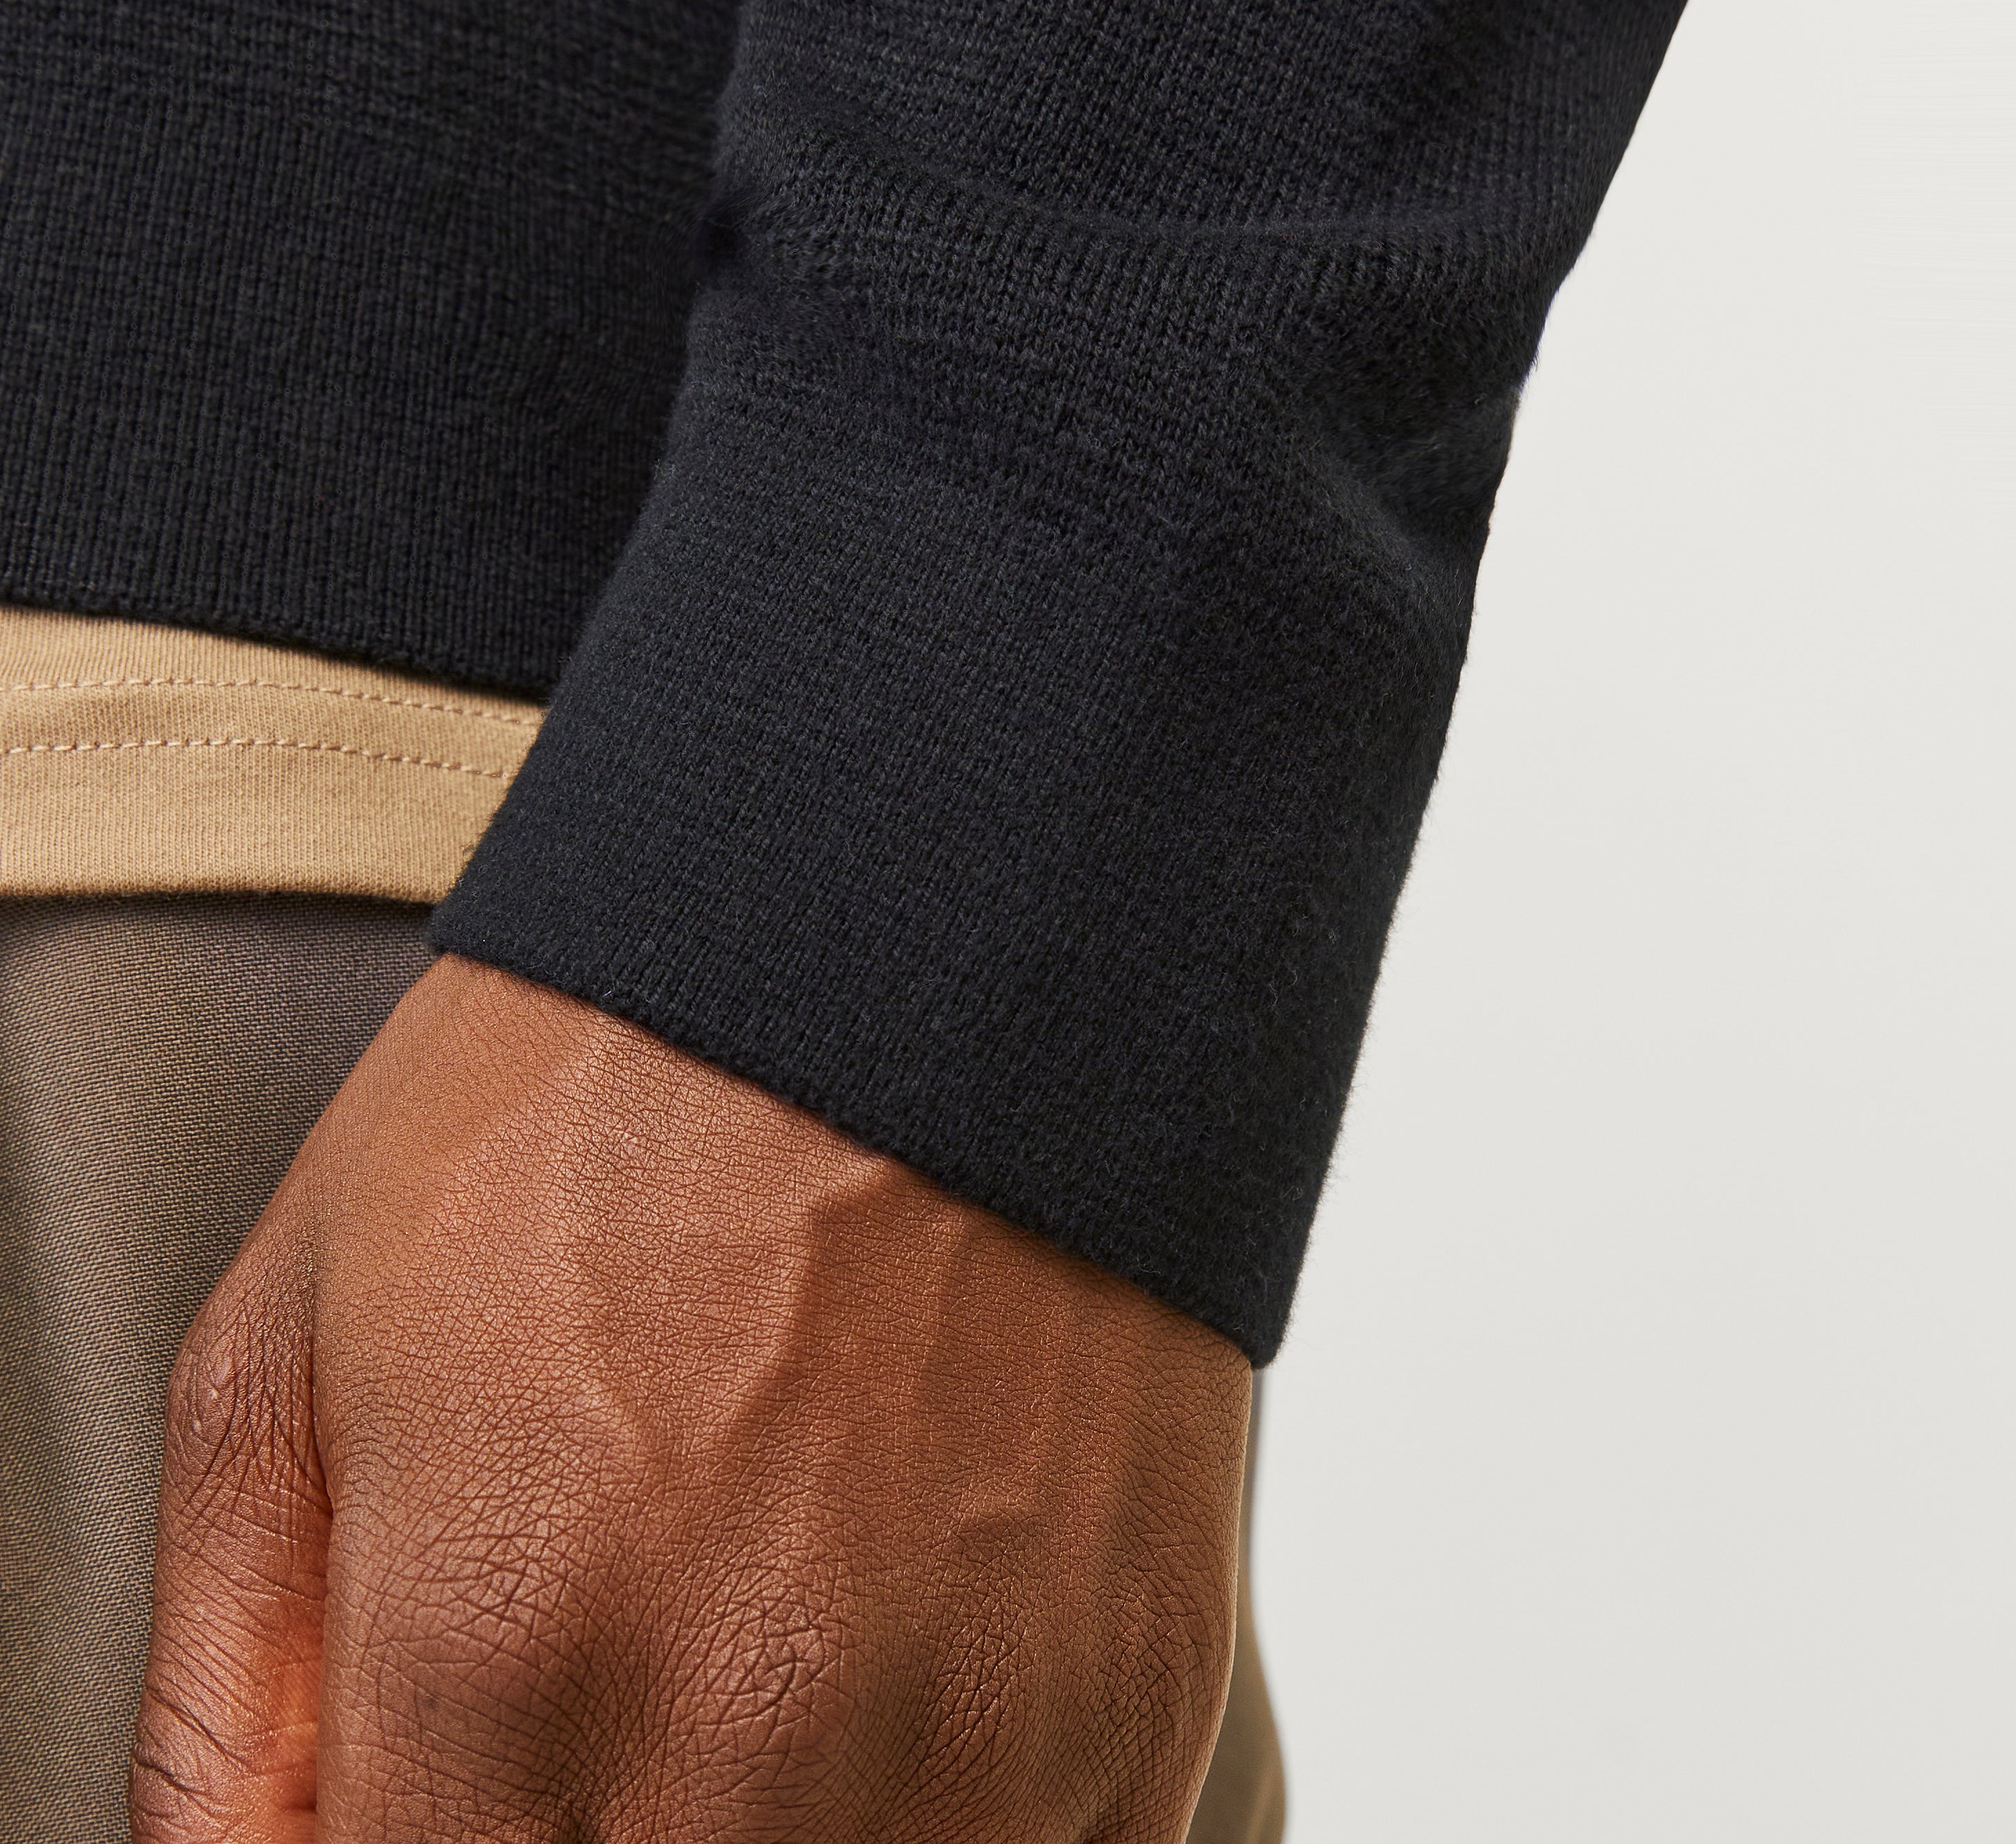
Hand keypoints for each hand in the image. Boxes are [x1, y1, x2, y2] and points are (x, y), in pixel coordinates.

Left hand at [132, 953, 1250, 1840]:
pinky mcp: (1138, 1707)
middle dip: (577, 1835)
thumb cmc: (602, 1090)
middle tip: (588, 1695)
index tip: (446, 1773)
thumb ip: (225, 1707)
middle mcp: (743, 1742)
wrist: (929, 915)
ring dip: (756, 1833)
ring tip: (747, 1651)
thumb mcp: (294, 1339)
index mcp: (499, 1653)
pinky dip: (941, 1824)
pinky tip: (896, 1667)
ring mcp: (971, 1743)